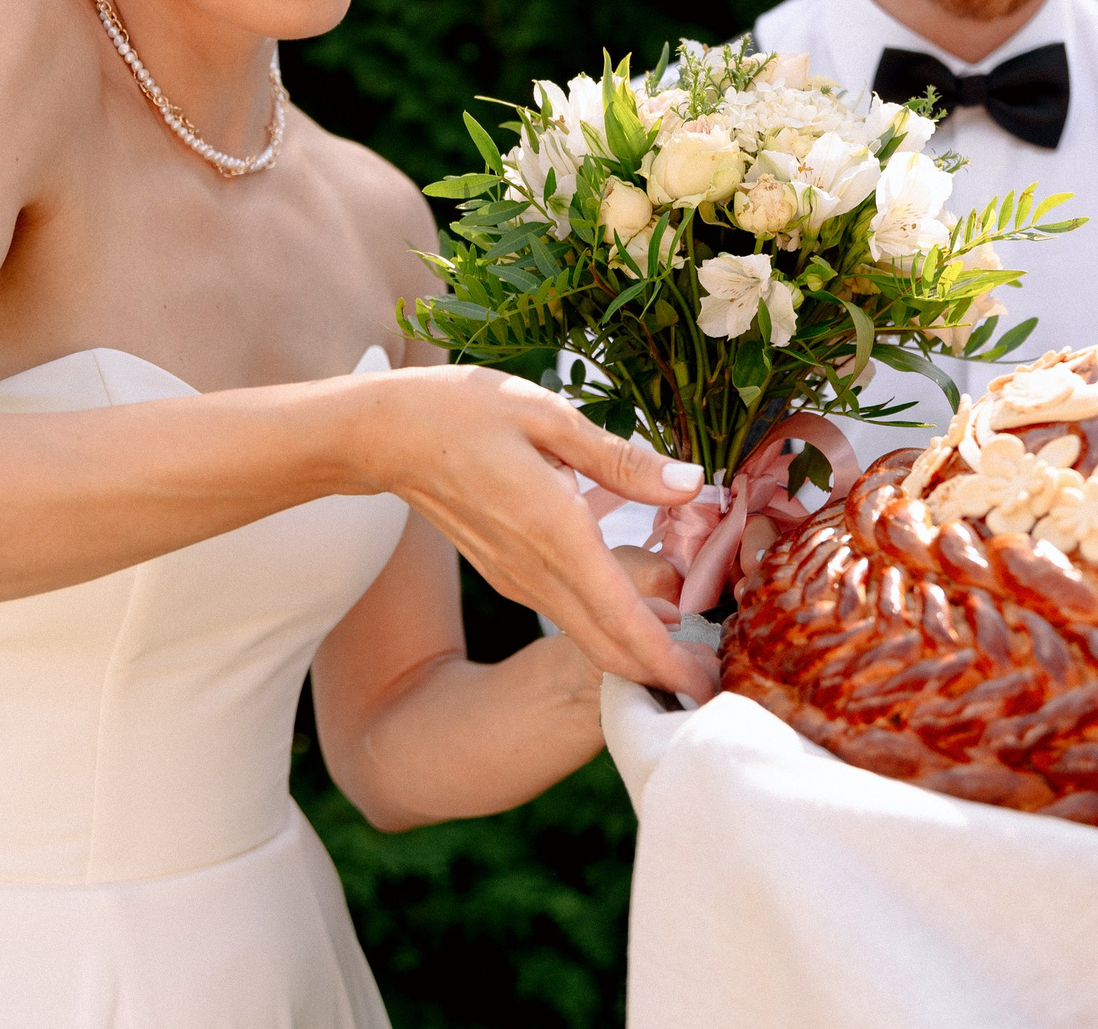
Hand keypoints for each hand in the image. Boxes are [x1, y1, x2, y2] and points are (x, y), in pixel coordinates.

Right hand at [356, 366, 716, 700]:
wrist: (384, 437)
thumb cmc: (463, 412)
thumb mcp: (547, 416)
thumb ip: (620, 459)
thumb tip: (689, 486)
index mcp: (554, 532)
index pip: (619, 617)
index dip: (666, 658)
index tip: (706, 685)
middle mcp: (535, 571)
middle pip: (607, 647)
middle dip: (662, 672)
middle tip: (714, 679)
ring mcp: (517, 580)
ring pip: (587, 636)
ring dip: (638, 653)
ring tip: (693, 649)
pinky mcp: (508, 576)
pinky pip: (568, 616)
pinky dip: (609, 628)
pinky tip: (644, 610)